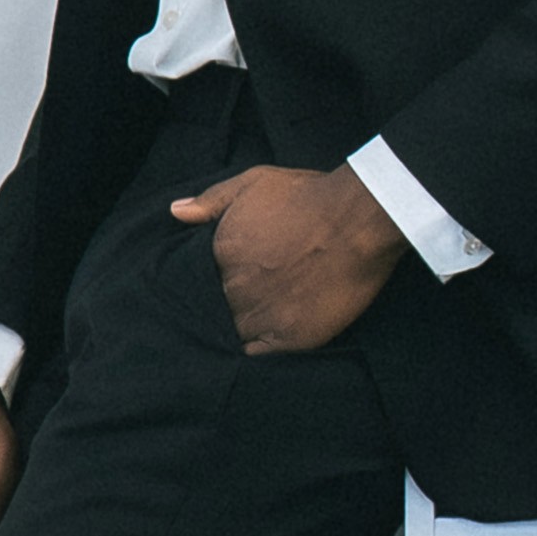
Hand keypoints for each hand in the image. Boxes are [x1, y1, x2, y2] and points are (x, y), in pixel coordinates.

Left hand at [169, 158, 405, 353]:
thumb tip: (176, 212)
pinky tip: (267, 336)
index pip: (201, 278)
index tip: (231, 274)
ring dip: (241, 326)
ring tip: (260, 316)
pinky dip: (257, 349)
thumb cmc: (310, 196)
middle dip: (229, 301)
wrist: (360, 220)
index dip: (216, 277)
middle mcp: (236, 287)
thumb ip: (212, 200)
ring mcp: (262, 315)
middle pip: (218, 306)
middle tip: (250, 294)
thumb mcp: (255, 182)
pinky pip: (258, 354)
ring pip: (234, 331)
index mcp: (221, 251)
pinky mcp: (291, 338)